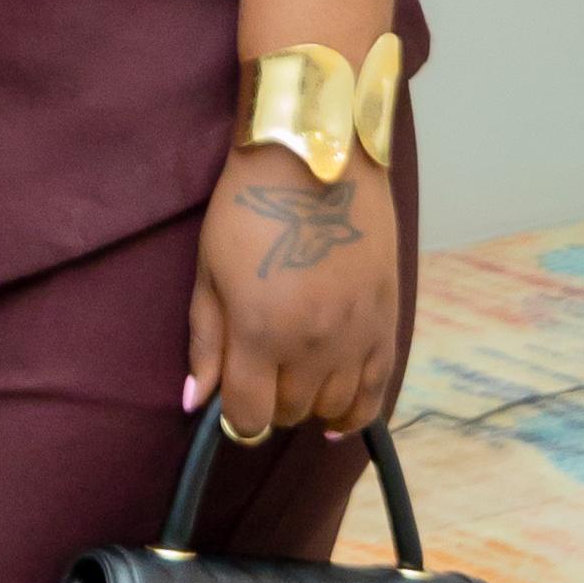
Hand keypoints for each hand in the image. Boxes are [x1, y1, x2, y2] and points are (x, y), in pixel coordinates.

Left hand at [185, 145, 398, 445]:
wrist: (318, 162)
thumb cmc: (250, 209)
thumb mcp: (210, 272)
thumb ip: (206, 341)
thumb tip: (196, 401)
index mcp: (261, 332)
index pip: (249, 415)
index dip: (236, 418)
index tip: (231, 404)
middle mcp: (312, 344)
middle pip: (289, 412)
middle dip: (269, 404)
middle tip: (260, 378)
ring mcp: (355, 336)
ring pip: (331, 407)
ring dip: (308, 404)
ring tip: (293, 381)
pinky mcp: (387, 322)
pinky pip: (377, 390)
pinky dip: (356, 413)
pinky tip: (336, 420)